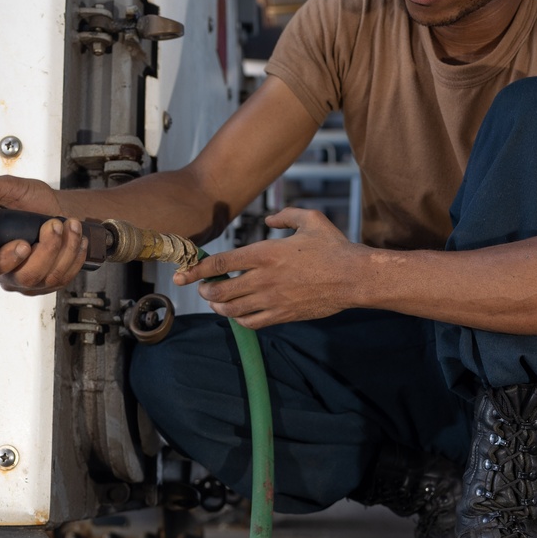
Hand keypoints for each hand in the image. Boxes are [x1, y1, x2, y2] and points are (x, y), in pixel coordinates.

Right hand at [0, 162, 87, 293]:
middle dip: (45, 251)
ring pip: (47, 278)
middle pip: (24, 277)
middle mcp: (6, 272)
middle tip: (53, 226)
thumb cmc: (33, 202)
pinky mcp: (50, 283)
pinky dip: (75, 255)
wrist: (60, 210)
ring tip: (69, 224)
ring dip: (64, 248)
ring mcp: (29, 281)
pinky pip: (65, 278)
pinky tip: (77, 238)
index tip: (22, 244)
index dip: (2, 261)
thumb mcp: (10, 189)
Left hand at [174, 207, 363, 327]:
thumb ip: (285, 215)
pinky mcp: (283, 314)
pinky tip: (239, 313)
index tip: (182, 275)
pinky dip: (239, 319)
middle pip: (219, 290)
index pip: (220, 264)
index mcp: (265, 253)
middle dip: (205, 290)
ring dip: (218, 307)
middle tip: (202, 287)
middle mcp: (264, 278)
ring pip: (232, 310)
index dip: (196, 270)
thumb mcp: (310, 219)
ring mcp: (273, 299)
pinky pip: (251, 322)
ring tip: (216, 302)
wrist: (354, 277)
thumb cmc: (333, 247)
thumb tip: (270, 218)